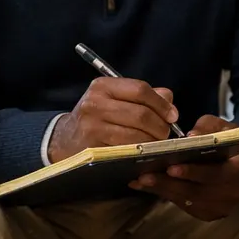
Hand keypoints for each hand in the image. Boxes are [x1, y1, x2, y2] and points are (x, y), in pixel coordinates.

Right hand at [49, 78, 175, 161]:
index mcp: (103, 86)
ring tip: (157, 144)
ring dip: (153, 142)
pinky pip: (126, 150)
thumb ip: (144, 96)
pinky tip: (144, 152)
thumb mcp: (115, 99)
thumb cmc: (98, 117)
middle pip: (141, 114)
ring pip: (136, 134)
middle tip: (166, 134)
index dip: (161, 104)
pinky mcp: (93, 147)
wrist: (65, 139)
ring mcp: (93, 126)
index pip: (140, 89)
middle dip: (160, 126)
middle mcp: (95, 103)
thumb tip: (169, 100)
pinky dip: (141, 152)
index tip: (172, 115)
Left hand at [129, 115, 238, 220]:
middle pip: (195, 191)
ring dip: (161, 190)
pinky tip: (146, 186)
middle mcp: (231, 194)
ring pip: (186, 200)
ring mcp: (220, 208)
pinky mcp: (208, 214)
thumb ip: (207, 128)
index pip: (214, 174)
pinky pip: (182, 205)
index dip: (192, 172)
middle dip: (168, 183)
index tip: (171, 167)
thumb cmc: (229, 144)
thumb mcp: (223, 128)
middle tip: (145, 175)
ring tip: (139, 180)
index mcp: (238, 171)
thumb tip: (190, 136)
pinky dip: (164, 194)